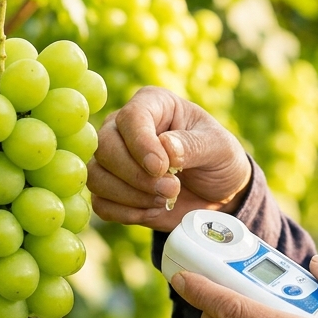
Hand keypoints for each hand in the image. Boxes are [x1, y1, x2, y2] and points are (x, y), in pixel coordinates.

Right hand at [89, 86, 251, 231]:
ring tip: (164, 199)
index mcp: (153, 104)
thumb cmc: (218, 159)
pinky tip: (151, 210)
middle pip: (105, 147)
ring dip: (130, 196)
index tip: (162, 168)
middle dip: (136, 175)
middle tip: (171, 189)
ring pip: (97, 176)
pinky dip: (125, 212)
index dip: (141, 144)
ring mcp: (113, 159)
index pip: (131, 117)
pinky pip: (100, 202)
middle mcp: (124, 127)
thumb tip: (166, 147)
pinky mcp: (111, 189)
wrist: (217, 193)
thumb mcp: (220, 147)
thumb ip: (194, 145)